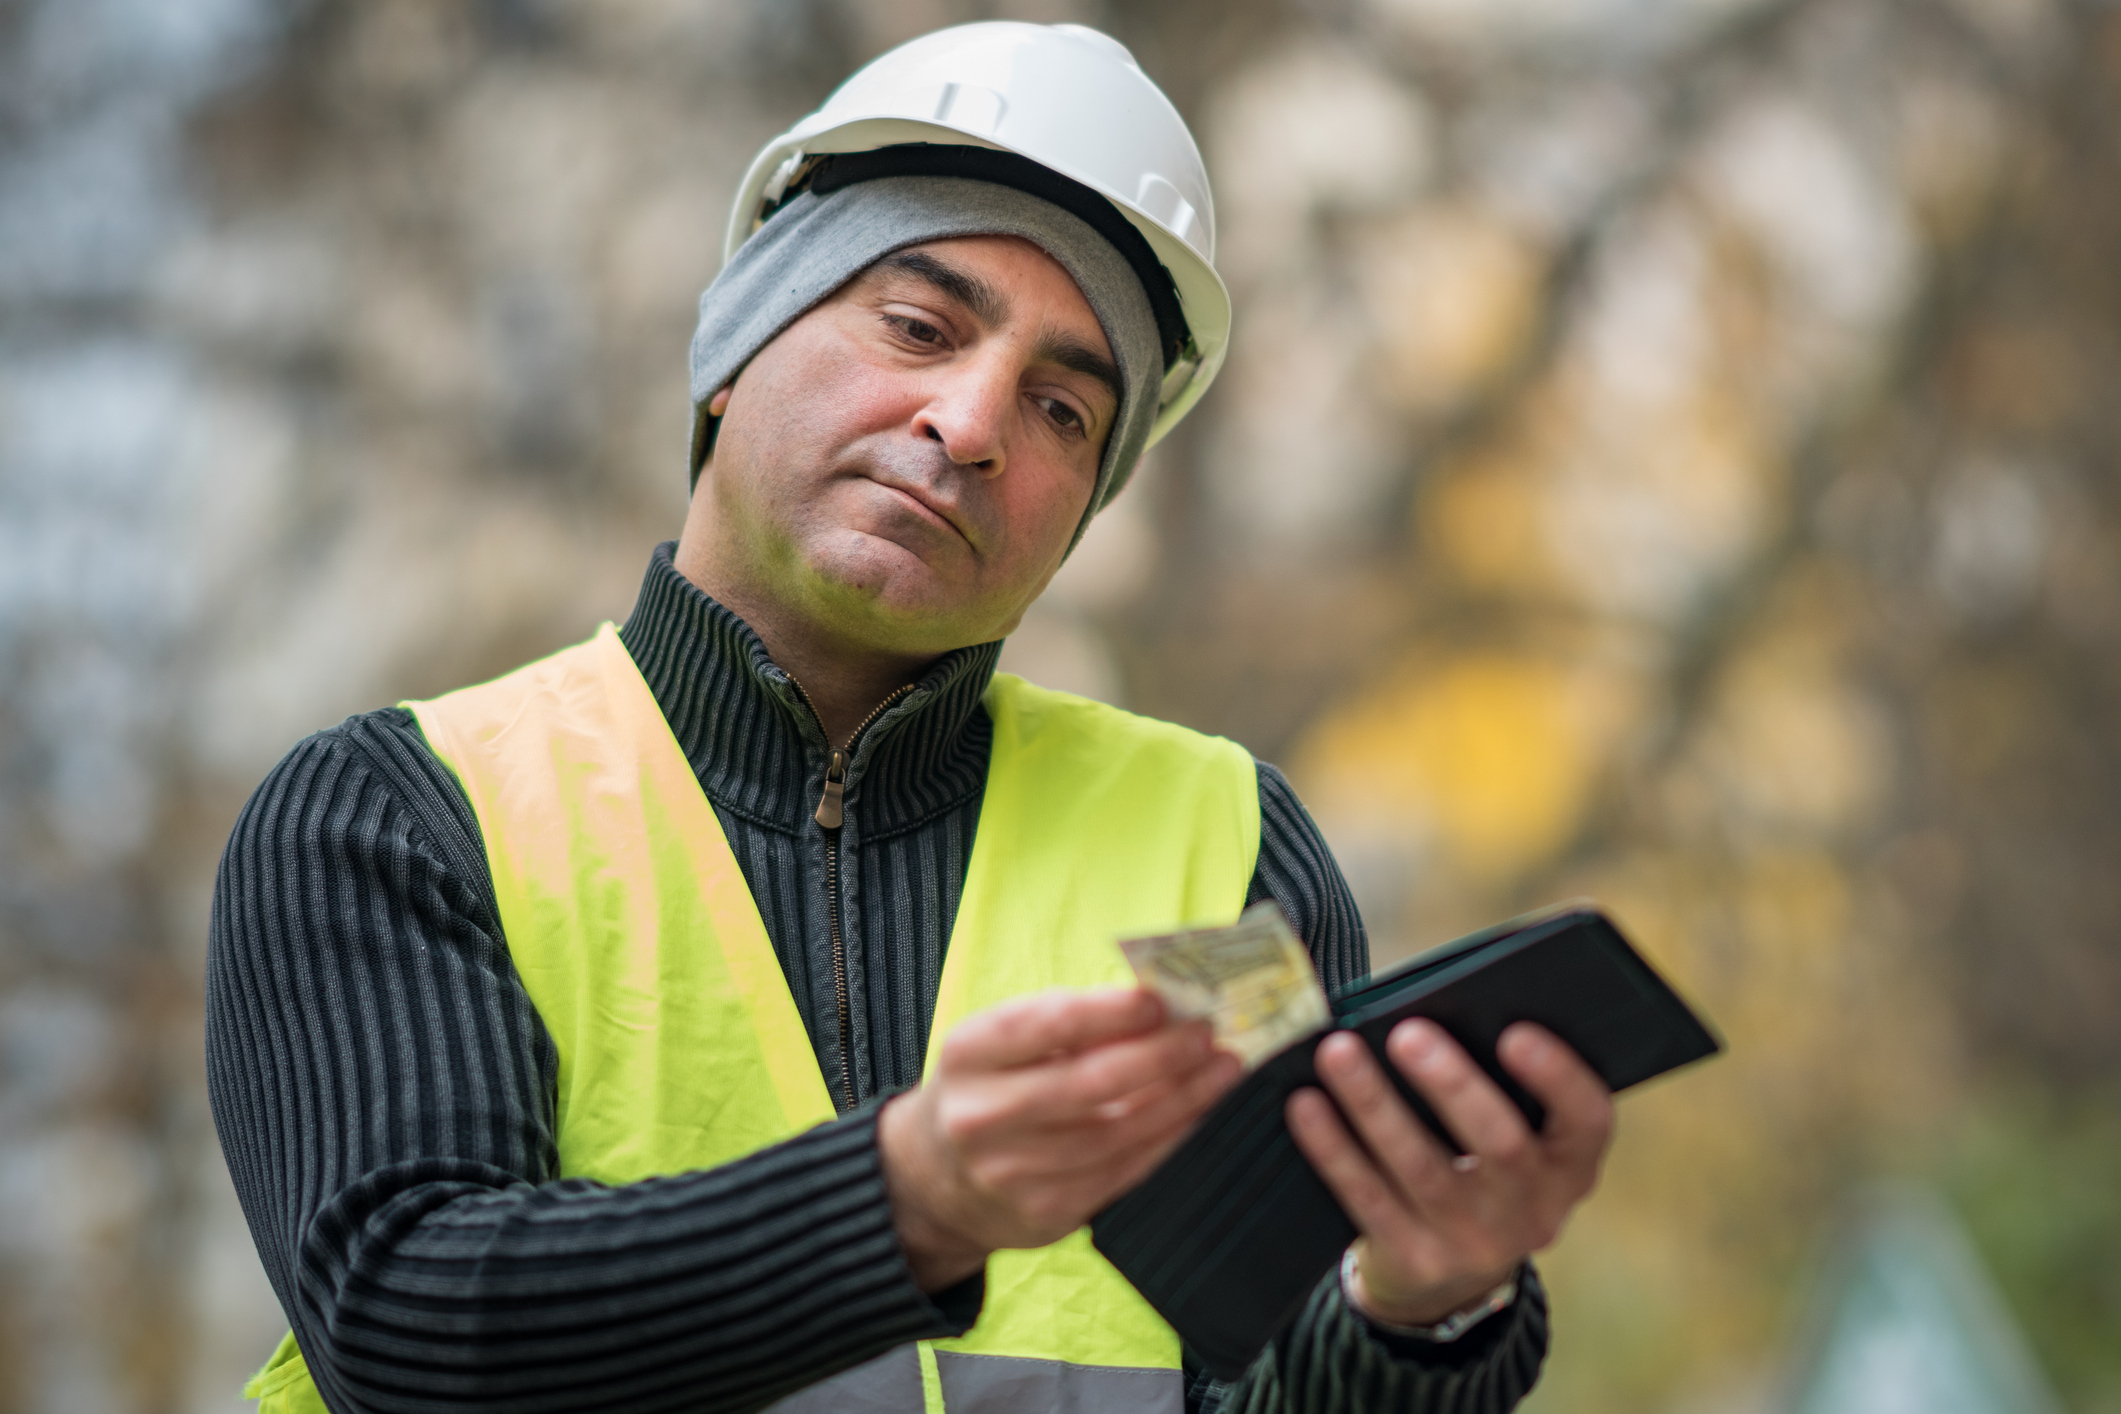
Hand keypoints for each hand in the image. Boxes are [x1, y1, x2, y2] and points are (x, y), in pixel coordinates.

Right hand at [879, 987, 1241, 1290]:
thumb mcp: (1000, 1044)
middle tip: (1206, 1034)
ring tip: (1221, 1068)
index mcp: (969, 1055)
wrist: (937, 1180)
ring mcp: (1014, 1173)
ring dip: (1182, 1099)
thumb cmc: (987, 1089)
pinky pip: (1125, 1172)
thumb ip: (1066, 1022)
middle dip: (1161, 1056)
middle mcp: (984, 1116)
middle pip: (1089, 1084)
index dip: (1109, 1012)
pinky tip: (1199, 1114)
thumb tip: (1158, 1005)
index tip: (1160, 1000)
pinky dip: (1170, 1139)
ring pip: (1117, 1133)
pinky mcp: (1048, 1213)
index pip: (1045, 1026)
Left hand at [1286, 1020, 1612, 1326]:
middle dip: (1452, 1084)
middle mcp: (1534, 1210)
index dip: (1557, 1077)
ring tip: (1338, 1052)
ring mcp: (1475, 1243)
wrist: (1450, 1277)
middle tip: (1406, 1033)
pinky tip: (1306, 1104)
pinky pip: (1367, 1198)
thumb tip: (1440, 1004)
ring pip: (1421, 1168)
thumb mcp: (1518, 1135)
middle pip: (1500, 1145)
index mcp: (1570, 1165)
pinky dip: (1333, 1147)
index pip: (1587, 1119)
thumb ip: (1500, 1082)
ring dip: (1374, 1104)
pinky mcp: (1415, 1259)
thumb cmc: (1480, 1165)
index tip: (1514, 1032)